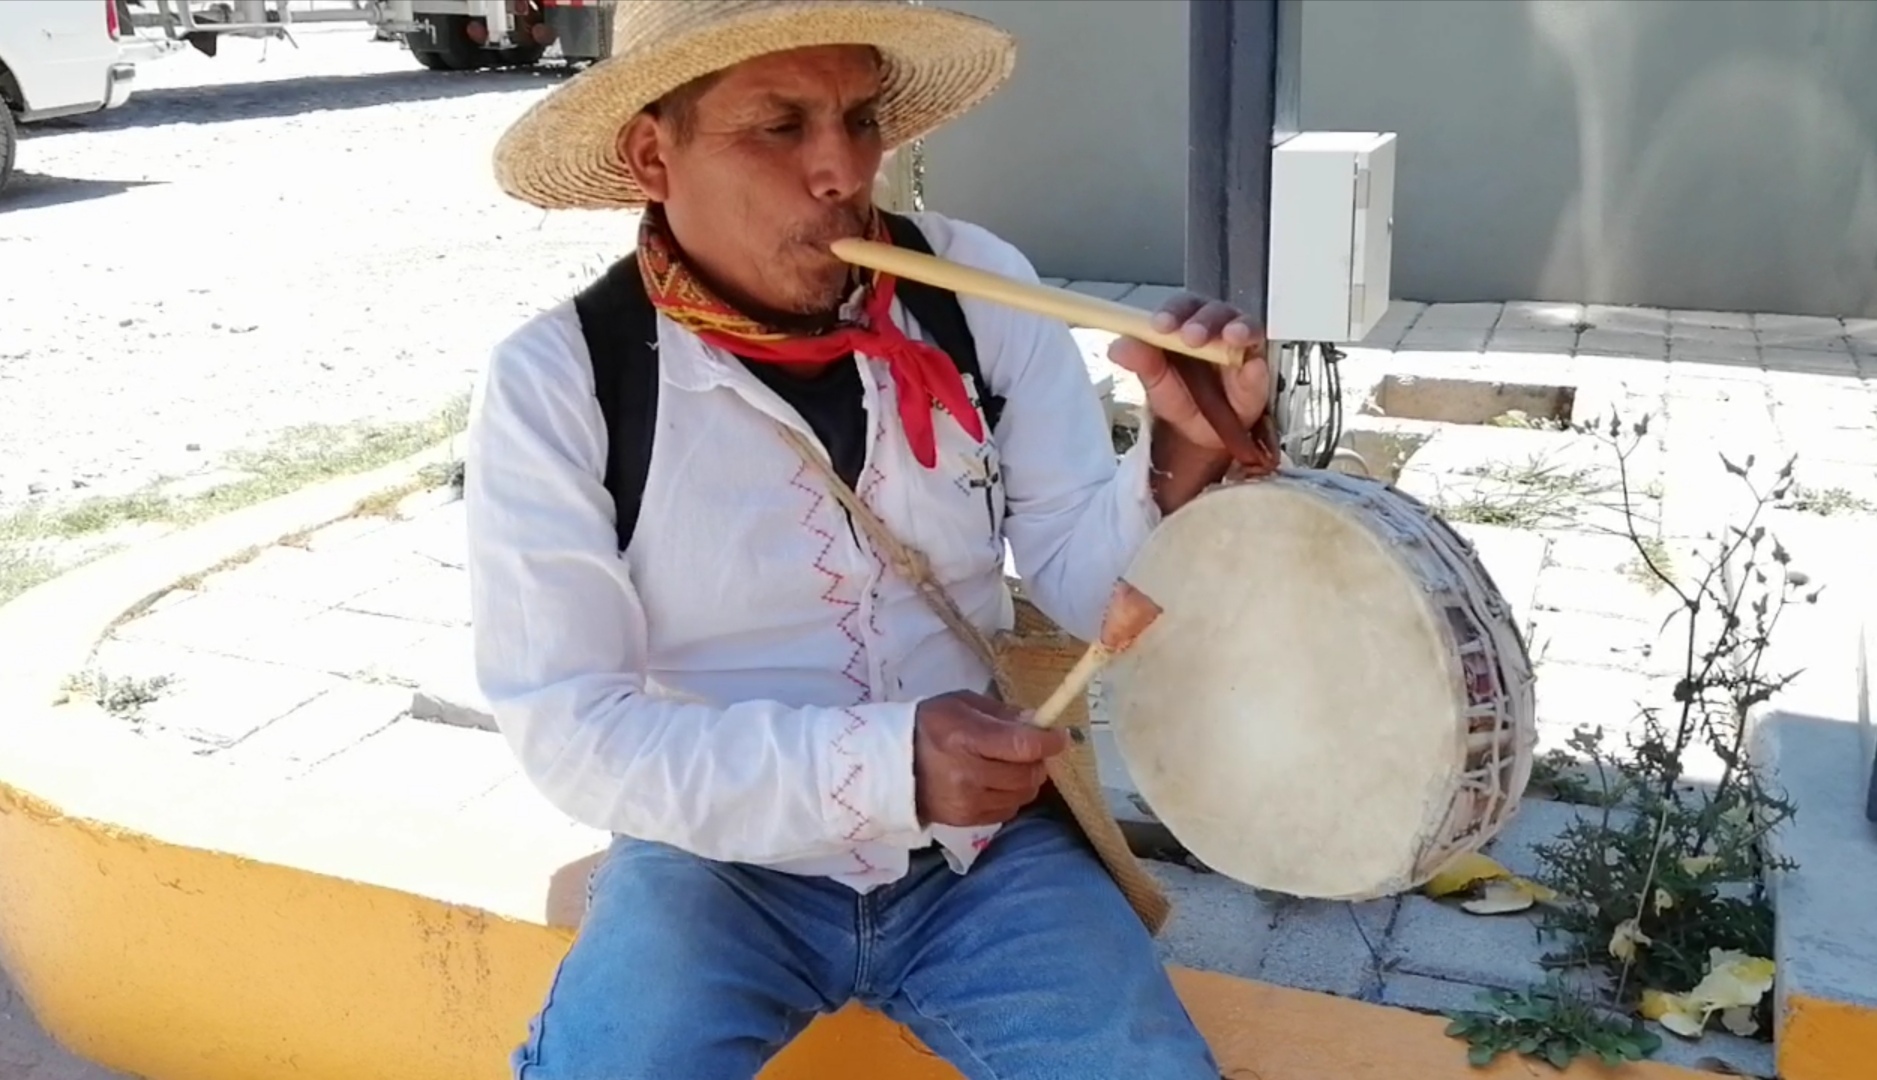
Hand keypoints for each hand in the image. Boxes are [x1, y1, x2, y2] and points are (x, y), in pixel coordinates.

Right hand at [913, 690, 1067, 826]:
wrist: (891, 765)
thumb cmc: (929, 726)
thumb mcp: (962, 704)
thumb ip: (1002, 713)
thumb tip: (1037, 722)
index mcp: (965, 738)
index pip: (1022, 745)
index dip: (1048, 741)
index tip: (1059, 736)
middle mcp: (968, 775)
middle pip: (1028, 773)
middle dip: (1038, 760)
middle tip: (1031, 749)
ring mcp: (967, 802)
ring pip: (1023, 794)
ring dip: (1027, 779)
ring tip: (1012, 765)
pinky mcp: (967, 821)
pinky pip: (1009, 810)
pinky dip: (1012, 796)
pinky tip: (997, 782)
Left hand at [1107, 294, 1273, 459]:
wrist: (1203, 432)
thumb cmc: (1181, 396)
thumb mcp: (1156, 384)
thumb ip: (1141, 363)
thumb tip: (1117, 347)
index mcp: (1186, 323)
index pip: (1181, 306)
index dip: (1172, 312)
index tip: (1160, 325)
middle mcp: (1216, 327)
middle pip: (1214, 311)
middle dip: (1203, 321)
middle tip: (1191, 336)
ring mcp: (1240, 346)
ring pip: (1244, 326)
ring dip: (1238, 328)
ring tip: (1231, 337)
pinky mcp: (1259, 369)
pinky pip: (1260, 362)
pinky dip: (1256, 365)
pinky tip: (1251, 366)